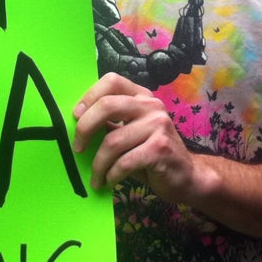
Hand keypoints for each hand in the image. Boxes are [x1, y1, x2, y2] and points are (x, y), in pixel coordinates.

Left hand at [72, 73, 203, 203]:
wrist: (186, 176)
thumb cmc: (150, 155)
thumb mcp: (130, 133)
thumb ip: (110, 123)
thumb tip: (77, 122)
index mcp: (141, 96)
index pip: (112, 81)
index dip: (89, 96)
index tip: (75, 117)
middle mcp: (151, 105)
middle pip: (107, 106)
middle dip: (85, 128)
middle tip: (77, 148)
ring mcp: (158, 125)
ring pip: (112, 141)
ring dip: (98, 164)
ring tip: (96, 177)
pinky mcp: (160, 148)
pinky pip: (124, 162)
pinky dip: (112, 175)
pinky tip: (109, 181)